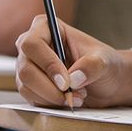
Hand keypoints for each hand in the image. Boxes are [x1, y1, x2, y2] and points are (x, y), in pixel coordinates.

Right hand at [14, 15, 131, 108]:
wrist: (105, 82)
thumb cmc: (103, 63)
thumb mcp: (104, 61)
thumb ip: (92, 65)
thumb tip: (74, 78)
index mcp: (46, 27)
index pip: (33, 44)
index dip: (48, 65)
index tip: (66, 83)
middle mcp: (31, 46)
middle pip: (25, 69)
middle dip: (50, 87)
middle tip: (72, 95)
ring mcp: (27, 66)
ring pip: (26, 86)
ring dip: (52, 97)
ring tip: (77, 97)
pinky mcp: (28, 85)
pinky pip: (30, 98)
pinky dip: (50, 103)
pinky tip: (68, 100)